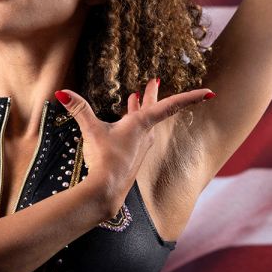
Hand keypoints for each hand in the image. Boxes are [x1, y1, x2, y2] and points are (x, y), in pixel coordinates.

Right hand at [55, 79, 213, 215]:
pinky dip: (131, 122)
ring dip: (140, 107)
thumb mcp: (91, 131)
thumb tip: (61, 92)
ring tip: (135, 97)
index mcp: (142, 124)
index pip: (171, 105)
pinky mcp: (131, 156)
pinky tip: (122, 124)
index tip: (210, 93)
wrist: (107, 191)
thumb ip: (78, 109)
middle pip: (154, 109)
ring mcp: (140, 146)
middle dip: (153, 94)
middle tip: (155, 81)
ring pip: (143, 121)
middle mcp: (145, 134)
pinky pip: (135, 133)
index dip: (191, 97)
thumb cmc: (105, 160)